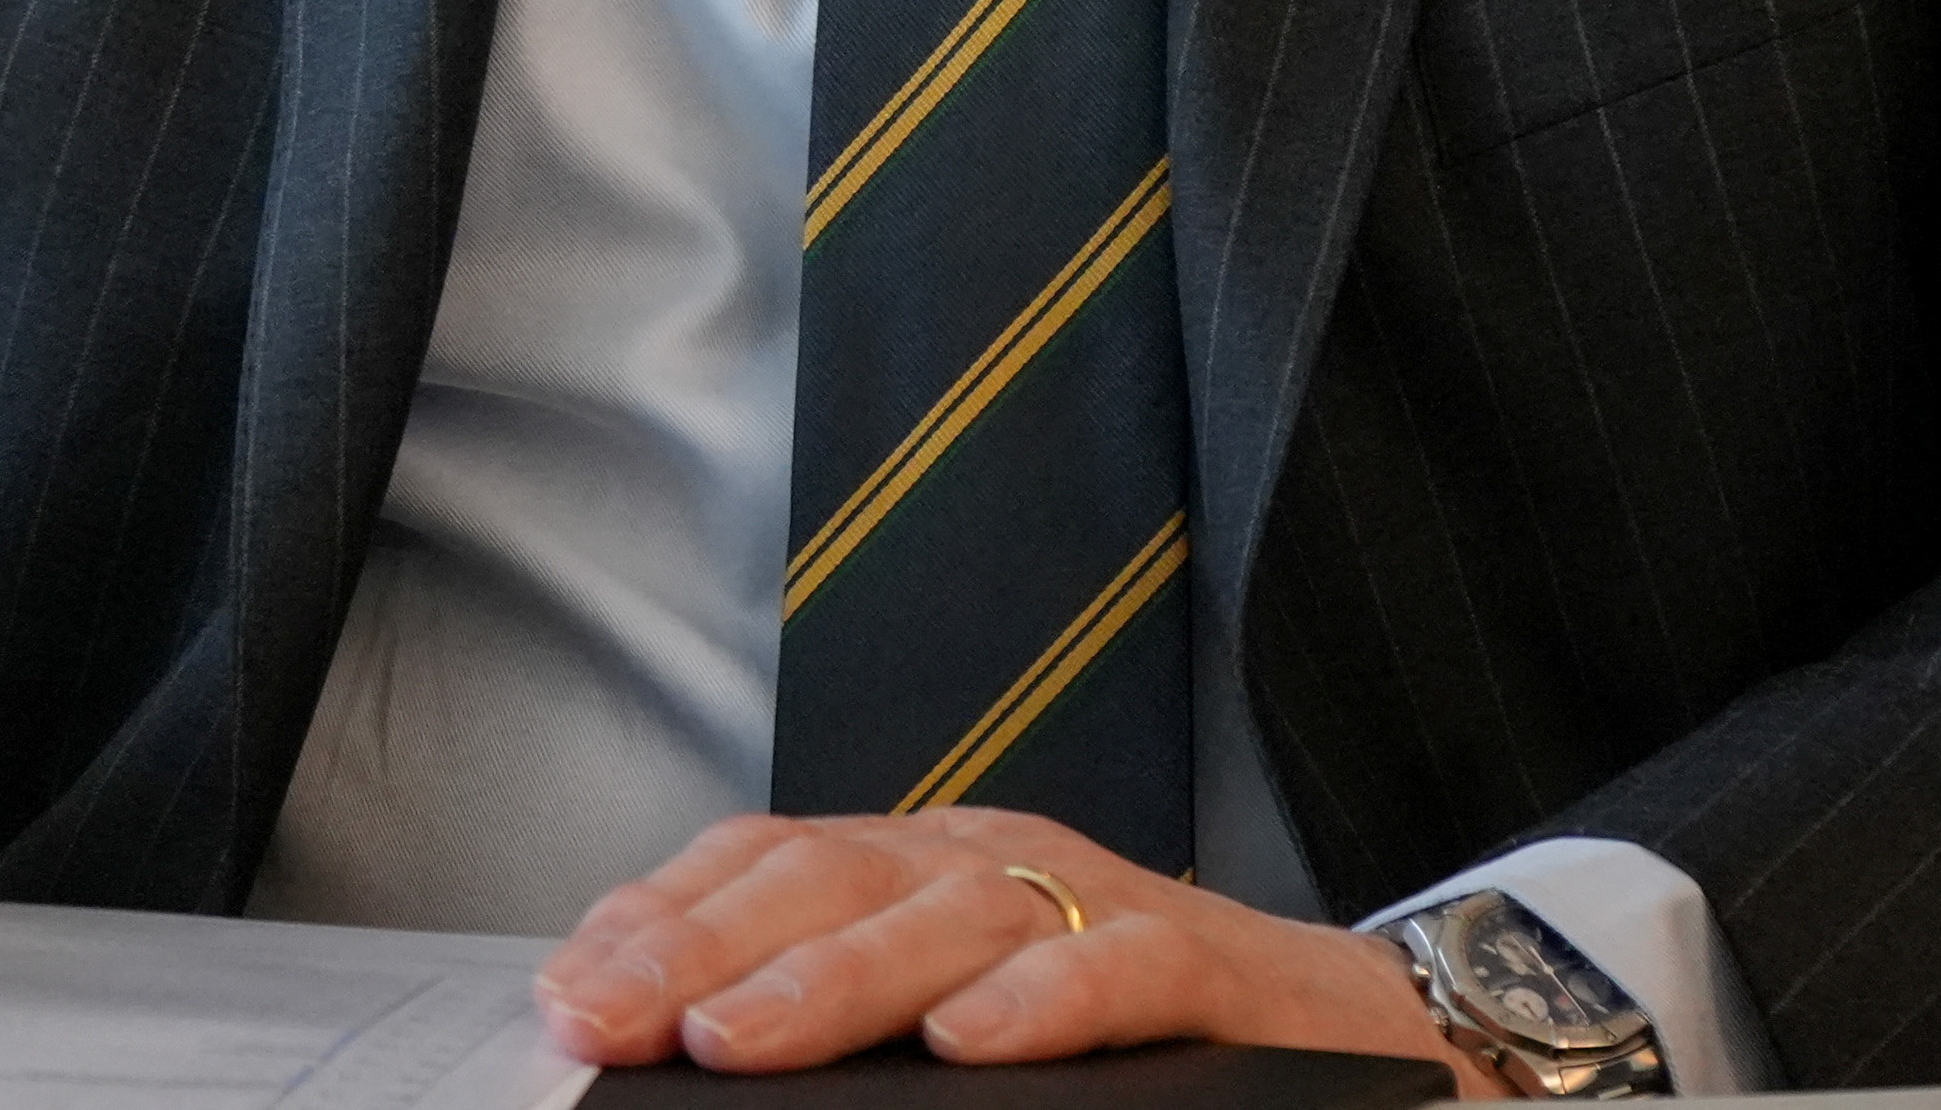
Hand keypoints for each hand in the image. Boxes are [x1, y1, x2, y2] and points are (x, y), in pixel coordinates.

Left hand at [535, 810, 1496, 1089]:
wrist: (1370, 1042)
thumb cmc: (1148, 1048)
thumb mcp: (974, 1036)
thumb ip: (853, 1047)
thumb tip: (696, 1075)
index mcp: (927, 883)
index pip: (770, 867)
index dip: (663, 919)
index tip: (569, 995)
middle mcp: (1002, 874)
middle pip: (834, 877)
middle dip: (707, 948)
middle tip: (611, 1019)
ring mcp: (1110, 911)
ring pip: (957, 913)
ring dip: (838, 975)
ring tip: (741, 1038)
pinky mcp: (1223, 972)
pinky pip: (1129, 967)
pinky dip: (1046, 1000)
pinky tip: (971, 1044)